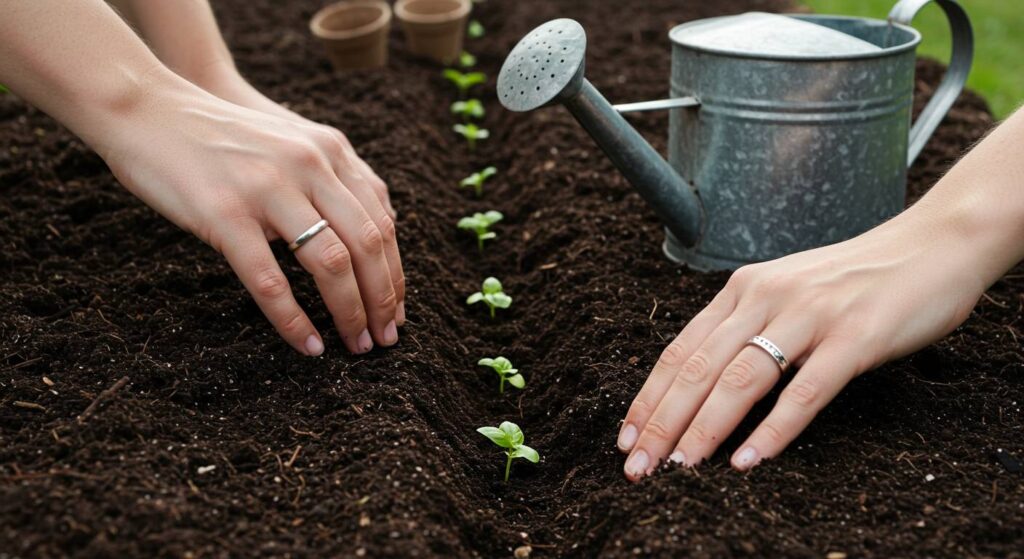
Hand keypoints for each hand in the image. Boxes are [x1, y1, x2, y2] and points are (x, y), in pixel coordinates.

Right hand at [96, 71, 404, 355]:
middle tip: (384, 339)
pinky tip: (307, 345)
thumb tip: (376, 233)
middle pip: (368, 245)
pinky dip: (294, 320)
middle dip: (382, 300)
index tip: (397, 312)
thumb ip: (333, 180)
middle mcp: (310, 165)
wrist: (149, 108)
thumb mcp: (292, 144)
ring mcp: (269, 188)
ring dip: (350, 312)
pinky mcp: (226, 214)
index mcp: (331, 151)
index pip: (382, 222)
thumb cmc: (224, 137)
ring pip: (330, 263)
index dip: (395, 273)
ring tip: (356, 345)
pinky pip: (271, 279)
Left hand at [617, 211, 987, 477]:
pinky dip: (774, 429)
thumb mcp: (785, 293)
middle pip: (699, 368)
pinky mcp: (855, 336)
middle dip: (663, 421)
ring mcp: (810, 315)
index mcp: (742, 289)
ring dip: (705, 428)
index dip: (649, 397)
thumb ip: (745, 328)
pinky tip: (750, 460)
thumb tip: (700, 384)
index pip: (680, 350)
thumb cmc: (854, 279)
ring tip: (680, 467)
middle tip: (638, 466)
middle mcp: (766, 297)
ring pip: (741, 379)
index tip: (627, 438)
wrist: (931, 245)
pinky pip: (806, 390)